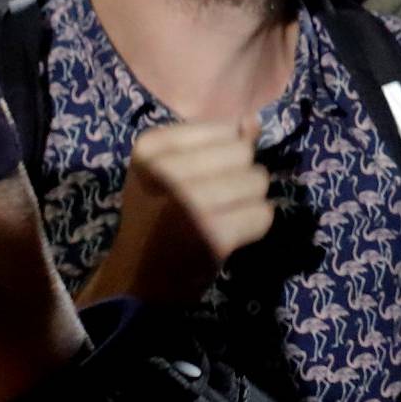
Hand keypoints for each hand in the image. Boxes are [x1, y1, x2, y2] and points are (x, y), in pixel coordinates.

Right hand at [84, 118, 272, 304]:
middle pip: (244, 153)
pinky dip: (254, 226)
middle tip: (211, 202)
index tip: (195, 180)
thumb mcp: (172, 169)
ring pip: (258, 181)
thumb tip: (253, 120)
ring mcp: (190, 203)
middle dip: (239, 177)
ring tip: (218, 218)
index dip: (222, 156)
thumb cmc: (157, 219)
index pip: (224, 130)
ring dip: (248, 202)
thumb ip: (216, 142)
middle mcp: (167, 170)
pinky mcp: (213, 234)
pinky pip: (263, 214)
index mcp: (151, 147)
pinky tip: (228, 236)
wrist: (136, 281)